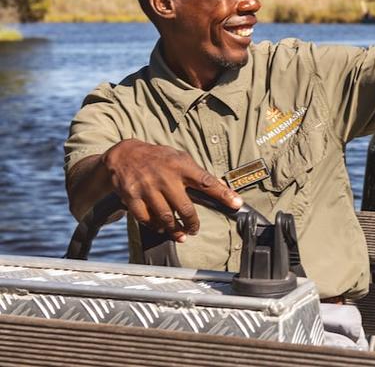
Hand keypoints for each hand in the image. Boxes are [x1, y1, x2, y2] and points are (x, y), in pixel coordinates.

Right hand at [101, 139, 241, 241]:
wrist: (125, 155)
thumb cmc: (158, 158)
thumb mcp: (179, 158)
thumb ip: (197, 173)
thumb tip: (221, 184)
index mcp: (181, 166)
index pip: (207, 181)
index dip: (224, 194)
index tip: (237, 204)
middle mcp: (166, 177)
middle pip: (185, 208)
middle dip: (192, 223)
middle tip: (195, 229)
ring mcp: (148, 187)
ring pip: (166, 217)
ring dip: (175, 230)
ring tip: (180, 233)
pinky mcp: (132, 197)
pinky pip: (147, 219)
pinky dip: (156, 226)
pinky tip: (161, 227)